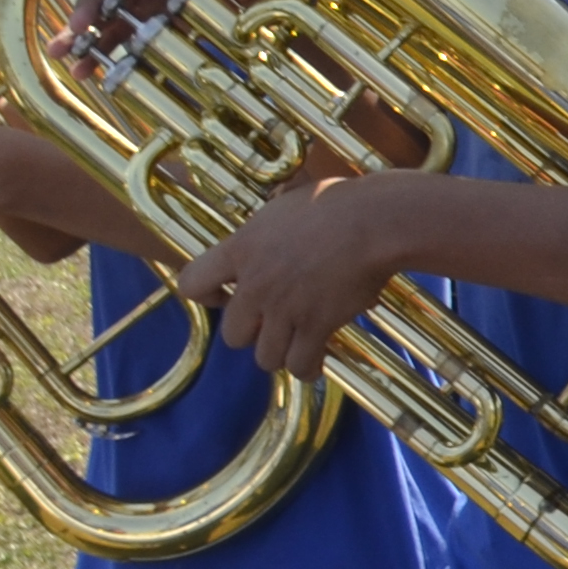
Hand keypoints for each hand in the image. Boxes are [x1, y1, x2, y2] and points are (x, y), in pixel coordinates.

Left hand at [174, 175, 416, 375]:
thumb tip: (277, 208)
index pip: (192, 284)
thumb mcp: (289, 201)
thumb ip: (271, 220)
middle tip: (272, 322)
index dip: (205, 296)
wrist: (375, 222)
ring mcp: (284, 309)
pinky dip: (307, 367)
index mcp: (241, 250)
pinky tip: (314, 363)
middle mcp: (255, 285)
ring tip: (294, 345)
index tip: (223, 297)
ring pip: (265, 357)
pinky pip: (300, 364)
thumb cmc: (337, 203)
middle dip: (252, 333)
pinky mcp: (316, 326)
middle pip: (232, 335)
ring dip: (279, 353)